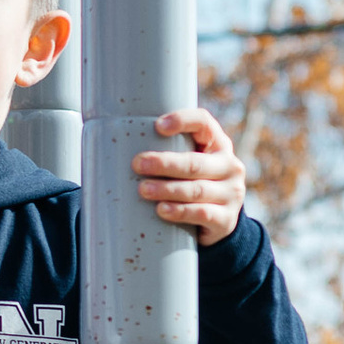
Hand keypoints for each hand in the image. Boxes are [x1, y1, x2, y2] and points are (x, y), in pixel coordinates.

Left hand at [132, 108, 246, 247]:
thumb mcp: (187, 165)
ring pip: (197, 189)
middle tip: (137, 164)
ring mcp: (231, 194)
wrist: (217, 223)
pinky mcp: (226, 220)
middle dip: (164, 163)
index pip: (204, 122)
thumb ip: (167, 151)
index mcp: (218, 144)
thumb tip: (112, 141)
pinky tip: (163, 210)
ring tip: (143, 189)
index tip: (158, 126)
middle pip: (195, 162)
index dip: (183, 121)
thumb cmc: (190, 184)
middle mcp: (230, 166)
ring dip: (167, 189)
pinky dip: (180, 212)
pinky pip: (202, 213)